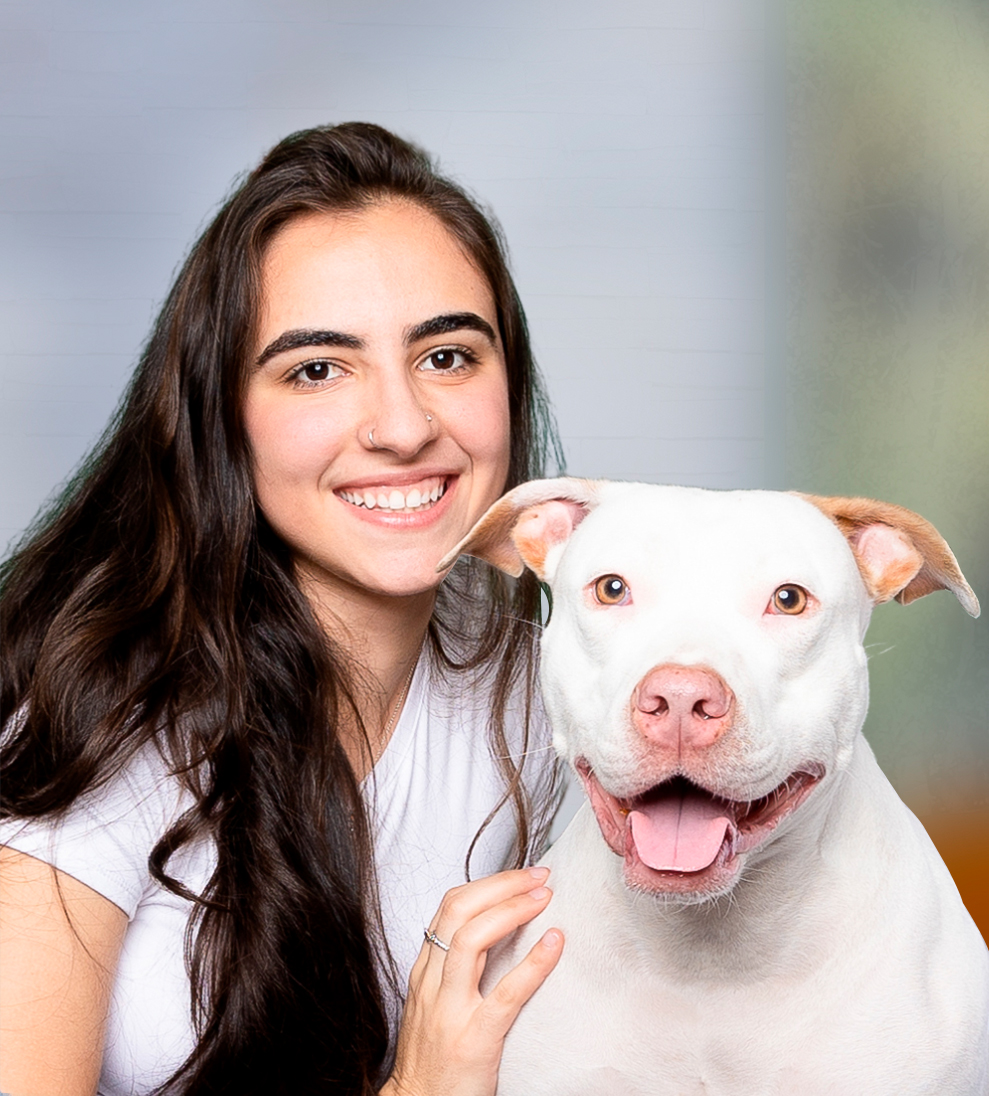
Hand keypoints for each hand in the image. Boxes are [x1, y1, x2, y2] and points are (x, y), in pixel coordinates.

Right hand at [381, 867, 563, 1095]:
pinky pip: (506, 993)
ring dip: (512, 910)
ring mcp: (451, 1010)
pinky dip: (534, 963)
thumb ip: (455, 967)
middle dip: (501, 885)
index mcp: (426, 971)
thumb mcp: (435, 1002)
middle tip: (539, 875)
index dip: (488, 882)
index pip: (450, 906)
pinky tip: (555, 943)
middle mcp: (433, 983)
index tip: (521, 874)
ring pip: (471, 939)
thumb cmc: (432, 1056)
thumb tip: (497, 928)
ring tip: (545, 898)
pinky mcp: (475, 1039)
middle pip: (459, 911)